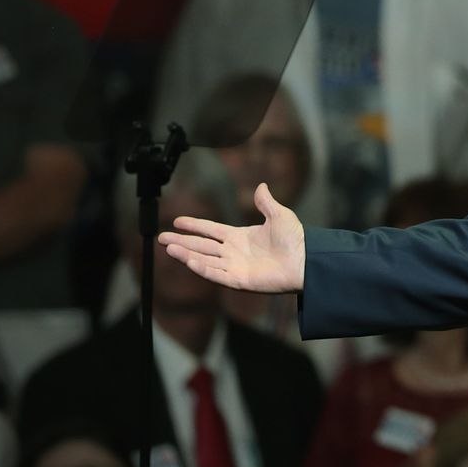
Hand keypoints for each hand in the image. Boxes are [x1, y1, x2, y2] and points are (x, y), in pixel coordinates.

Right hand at [159, 183, 304, 293]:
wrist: (307, 260)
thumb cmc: (296, 240)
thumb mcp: (279, 215)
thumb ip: (266, 202)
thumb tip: (261, 186)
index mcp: (240, 237)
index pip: (211, 230)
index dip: (194, 225)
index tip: (177, 221)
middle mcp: (234, 253)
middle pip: (201, 246)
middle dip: (181, 242)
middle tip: (161, 238)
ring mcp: (235, 267)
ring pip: (204, 260)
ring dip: (186, 254)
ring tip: (168, 247)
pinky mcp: (240, 280)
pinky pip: (216, 274)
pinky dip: (202, 268)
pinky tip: (188, 261)